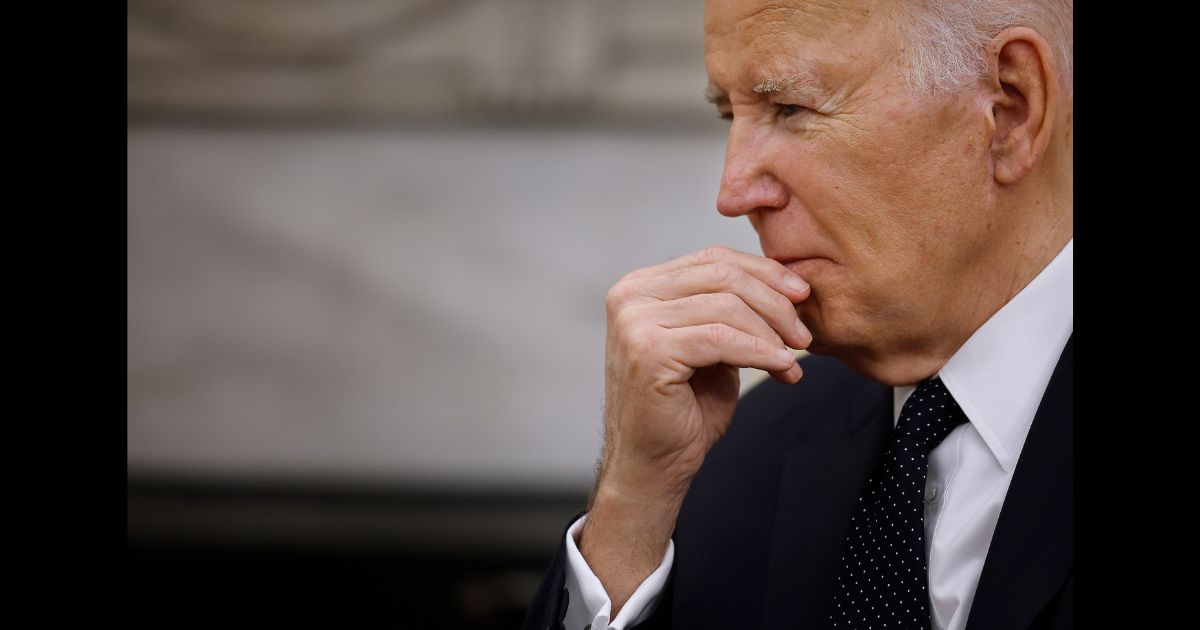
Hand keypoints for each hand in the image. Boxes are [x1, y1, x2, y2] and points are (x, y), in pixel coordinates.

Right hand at [578, 246, 811, 617]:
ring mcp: (634, 323)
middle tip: (803, 334)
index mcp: (640, 287)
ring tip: (792, 358)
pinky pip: (721, 339)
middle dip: (774, 302)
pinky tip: (782, 367)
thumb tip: (788, 282)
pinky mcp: (648, 353)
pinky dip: (759, 352)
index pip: (713, 259)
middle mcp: (630, 297)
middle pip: (721, 276)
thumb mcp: (712, 345)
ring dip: (771, 332)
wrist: (652, 465)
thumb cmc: (683, 410)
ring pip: (726, 305)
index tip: (801, 297)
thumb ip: (730, 309)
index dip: (764, 273)